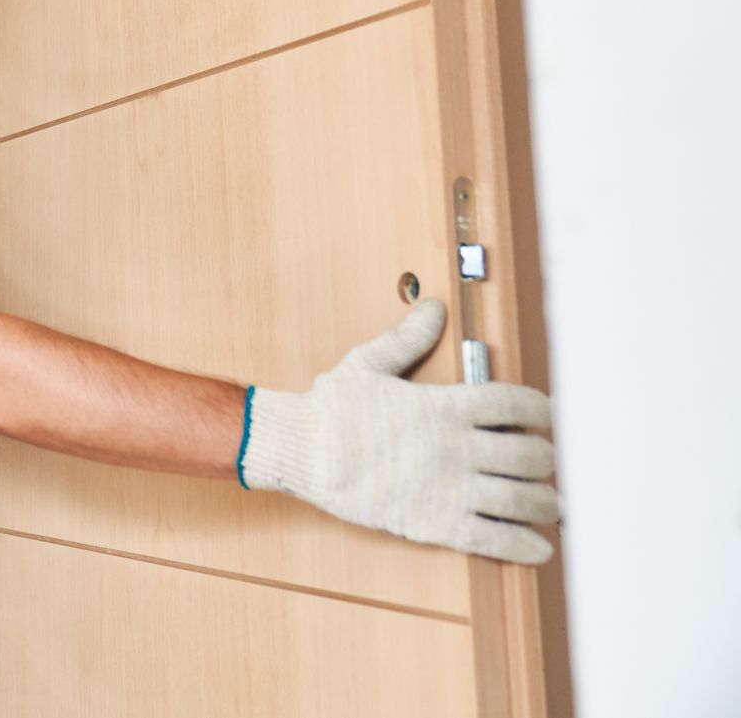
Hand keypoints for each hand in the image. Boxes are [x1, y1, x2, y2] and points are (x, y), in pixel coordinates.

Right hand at [238, 299, 559, 562]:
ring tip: (551, 505)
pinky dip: (525, 546)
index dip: (542, 409)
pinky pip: (496, 539)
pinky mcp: (437, 523)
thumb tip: (432, 308)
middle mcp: (456, 448)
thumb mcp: (368, 364)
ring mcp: (450, 488)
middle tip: (548, 463)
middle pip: (531, 455)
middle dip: (548, 460)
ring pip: (523, 500)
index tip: (548, 415)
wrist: (304, 453)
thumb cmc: (332, 410)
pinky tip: (539, 547)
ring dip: (546, 504)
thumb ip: (408, 338)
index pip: (516, 403)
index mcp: (445, 407)